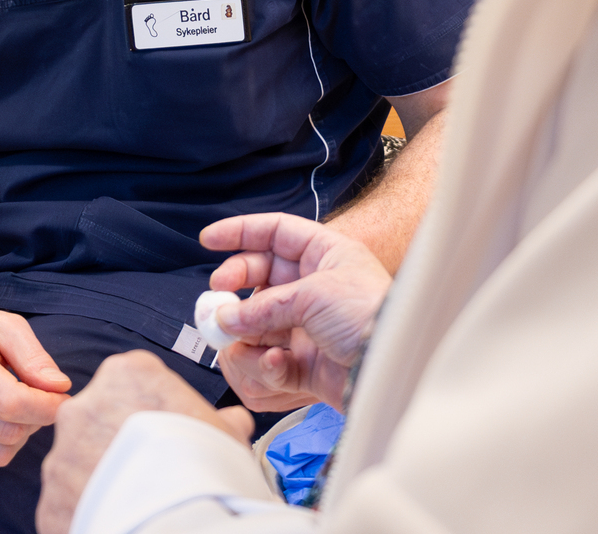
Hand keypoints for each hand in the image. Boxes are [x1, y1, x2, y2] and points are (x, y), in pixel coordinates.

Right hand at [0, 302, 73, 473]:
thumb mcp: (6, 326)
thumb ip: (35, 357)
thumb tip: (59, 388)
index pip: (10, 403)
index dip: (46, 407)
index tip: (62, 398)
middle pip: (7, 433)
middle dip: (35, 420)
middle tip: (38, 399)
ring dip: (18, 437)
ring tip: (14, 409)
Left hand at [36, 350, 253, 533]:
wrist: (175, 523)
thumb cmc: (204, 470)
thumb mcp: (226, 433)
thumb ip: (222, 421)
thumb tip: (234, 421)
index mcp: (127, 374)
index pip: (132, 380)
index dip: (152, 408)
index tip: (166, 431)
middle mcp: (84, 407)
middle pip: (98, 418)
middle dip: (118, 441)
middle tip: (150, 468)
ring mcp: (60, 455)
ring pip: (78, 462)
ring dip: (101, 477)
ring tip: (135, 500)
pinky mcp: (49, 500)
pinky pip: (68, 502)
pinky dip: (87, 510)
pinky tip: (118, 519)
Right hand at [200, 213, 391, 410]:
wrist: (389, 365)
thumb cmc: (368, 315)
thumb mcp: (314, 295)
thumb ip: (264, 305)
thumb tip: (228, 318)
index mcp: (324, 254)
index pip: (275, 232)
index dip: (241, 233)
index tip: (208, 240)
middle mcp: (314, 286)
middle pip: (260, 276)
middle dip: (235, 286)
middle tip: (217, 298)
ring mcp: (307, 324)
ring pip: (258, 322)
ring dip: (245, 332)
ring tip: (239, 338)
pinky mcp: (305, 362)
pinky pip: (270, 361)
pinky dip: (265, 364)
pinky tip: (274, 363)